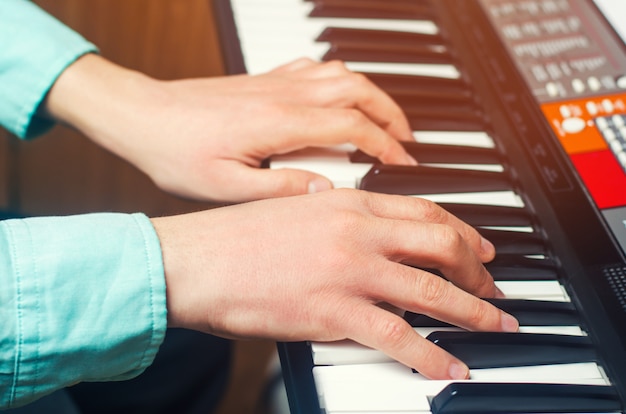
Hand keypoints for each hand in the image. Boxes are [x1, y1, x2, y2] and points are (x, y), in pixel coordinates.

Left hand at [42, 54, 415, 202]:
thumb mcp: (224, 188)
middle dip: (391, 115)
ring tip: (386, 122)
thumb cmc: (176, 153)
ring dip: (372, 95)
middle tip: (406, 143)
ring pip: (341, 75)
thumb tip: (324, 192)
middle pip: (357, 90)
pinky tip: (341, 98)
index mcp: (278, 123)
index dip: (384, 147)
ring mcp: (275, 82)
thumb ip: (278, 190)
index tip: (402, 167)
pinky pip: (315, 69)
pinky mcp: (264, 80)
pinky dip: (340, 81)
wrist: (142, 116)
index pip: (350, 126)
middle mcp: (283, 94)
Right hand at [152, 189, 518, 379]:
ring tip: (497, 326)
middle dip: (479, 270)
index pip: (426, 211)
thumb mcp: (295, 208)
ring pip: (432, 291)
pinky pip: (399, 337)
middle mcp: (357, 232)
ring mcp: (349, 272)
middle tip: (494, 289)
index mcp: (348, 203)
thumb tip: (369, 232)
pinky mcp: (334, 312)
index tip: (480, 249)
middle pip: (442, 245)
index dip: (464, 231)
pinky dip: (432, 356)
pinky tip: (452, 368)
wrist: (196, 261)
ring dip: (474, 311)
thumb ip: (338, 216)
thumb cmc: (237, 237)